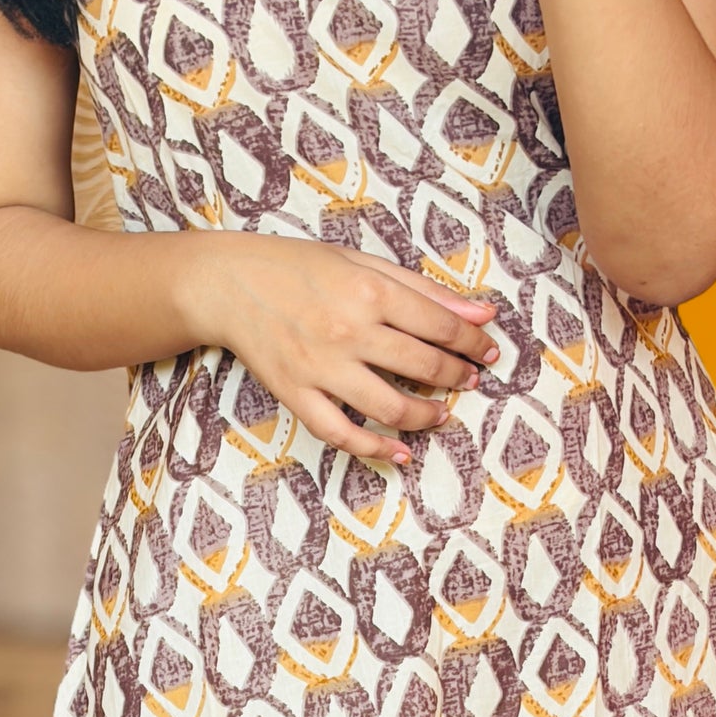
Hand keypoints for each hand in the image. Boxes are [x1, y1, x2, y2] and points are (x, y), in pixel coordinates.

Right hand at [188, 233, 496, 463]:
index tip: (487, 352)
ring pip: (389, 406)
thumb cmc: (298, 268)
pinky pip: (341, 433)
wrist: (228, 284)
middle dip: (456, 376)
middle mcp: (348, 330)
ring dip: (425, 415)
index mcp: (369, 291)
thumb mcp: (363, 263)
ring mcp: (321, 367)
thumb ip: (423, 290)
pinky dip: (373, 448)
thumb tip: (482, 312)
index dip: (472, 342)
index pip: (441, 325)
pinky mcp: (296, 394)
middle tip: (467, 380)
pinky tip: (399, 453)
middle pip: (423, 365)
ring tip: (441, 414)